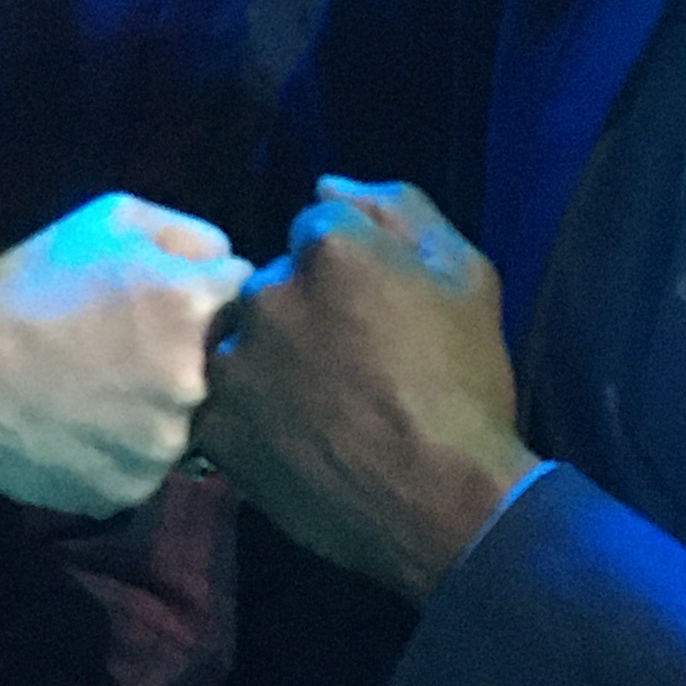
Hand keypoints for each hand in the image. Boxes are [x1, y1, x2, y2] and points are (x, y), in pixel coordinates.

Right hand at [0, 194, 251, 512]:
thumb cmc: (28, 285)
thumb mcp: (108, 219)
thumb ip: (189, 234)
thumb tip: (232, 266)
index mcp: (193, 304)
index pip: (247, 296)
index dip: (211, 295)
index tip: (175, 300)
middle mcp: (194, 381)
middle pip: (226, 366)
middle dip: (194, 353)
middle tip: (131, 348)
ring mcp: (165, 444)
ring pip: (192, 421)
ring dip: (163, 406)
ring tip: (103, 388)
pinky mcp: (134, 489)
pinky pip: (150, 462)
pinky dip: (127, 447)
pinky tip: (86, 424)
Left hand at [193, 178, 536, 599]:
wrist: (445, 502)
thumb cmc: (466, 383)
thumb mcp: (466, 275)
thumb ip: (399, 209)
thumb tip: (326, 182)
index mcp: (330, 245)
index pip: (317, 230)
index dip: (350, 273)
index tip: (377, 316)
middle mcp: (267, 291)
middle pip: (273, 284)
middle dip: (303, 313)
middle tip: (350, 366)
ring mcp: (236, 362)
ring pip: (245, 343)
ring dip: (272, 363)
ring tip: (324, 409)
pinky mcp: (218, 426)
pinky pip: (226, 404)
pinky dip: (254, 417)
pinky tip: (300, 439)